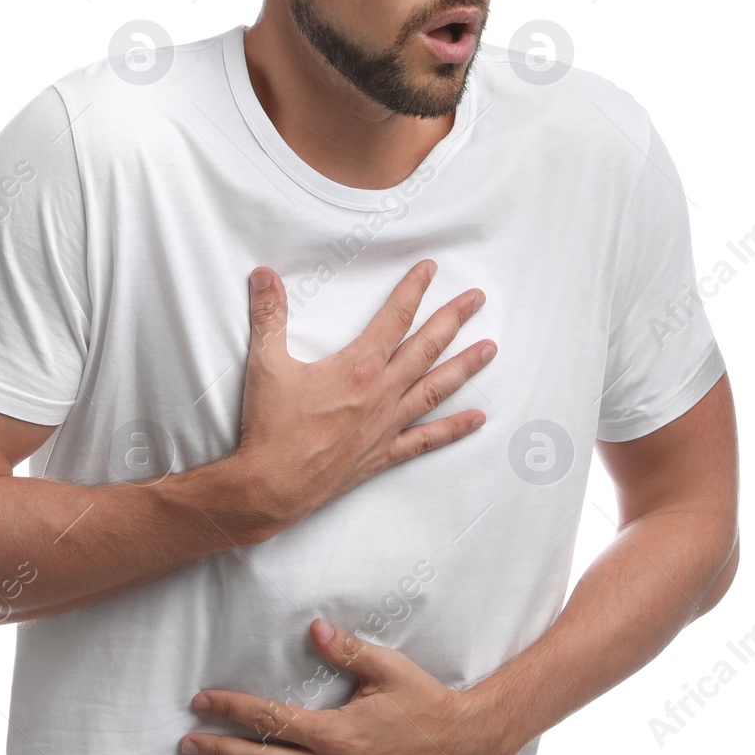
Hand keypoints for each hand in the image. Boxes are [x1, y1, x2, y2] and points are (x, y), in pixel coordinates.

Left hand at [179, 618, 508, 754]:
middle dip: (221, 752)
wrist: (462, 744)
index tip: (202, 702)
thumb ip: (347, 649)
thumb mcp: (386, 668)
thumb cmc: (423, 701)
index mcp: (334, 732)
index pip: (269, 720)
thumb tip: (312, 628)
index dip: (232, 710)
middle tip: (186, 744)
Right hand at [231, 260, 495, 541]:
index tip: (430, 269)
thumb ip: (268, 315)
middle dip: (453, 318)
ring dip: (465, 366)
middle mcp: (381, 393)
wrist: (273, 486)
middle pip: (426, 347)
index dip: (413, 290)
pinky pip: (427, 439)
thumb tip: (263, 274)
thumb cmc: (271, 427)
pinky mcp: (384, 453)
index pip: (394, 318)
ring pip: (436, 388)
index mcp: (358, 367)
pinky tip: (477, 419)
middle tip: (477, 298)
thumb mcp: (265, 364)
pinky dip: (454, 428)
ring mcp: (387, 425)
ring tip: (490, 348)